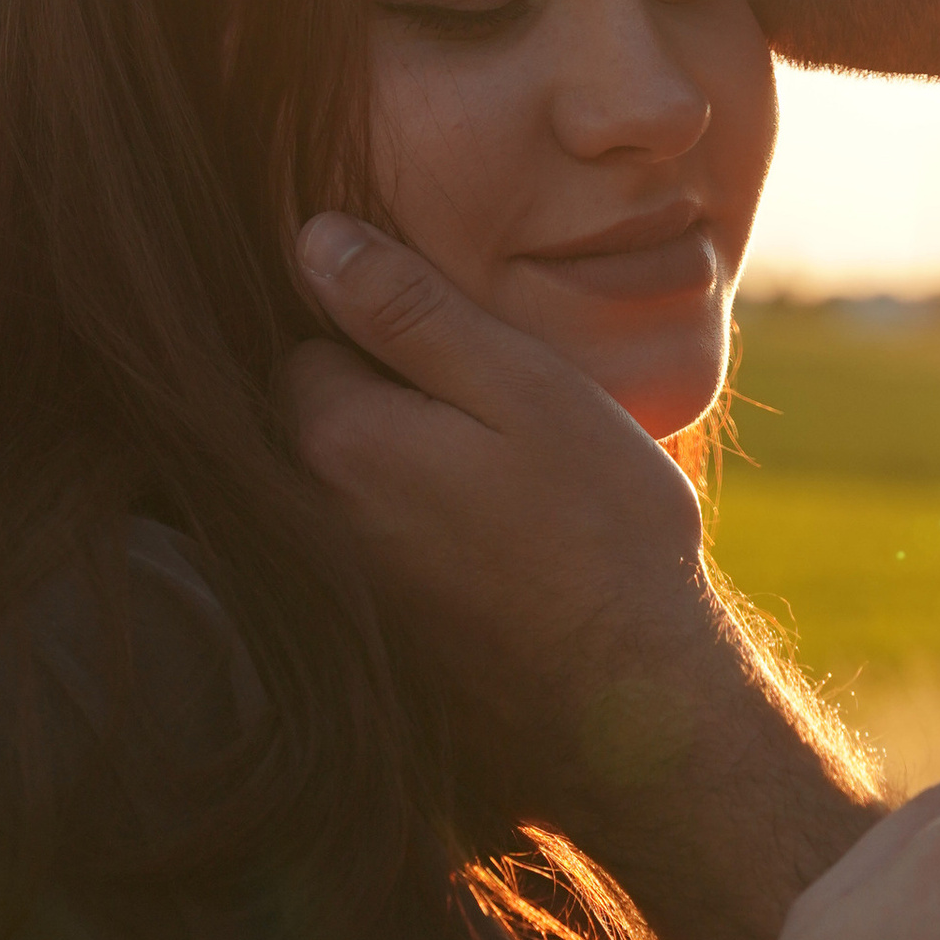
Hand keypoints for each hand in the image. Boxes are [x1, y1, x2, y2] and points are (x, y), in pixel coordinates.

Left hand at [289, 212, 715, 796]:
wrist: (634, 702)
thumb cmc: (597, 529)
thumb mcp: (523, 388)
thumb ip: (410, 311)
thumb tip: (312, 238)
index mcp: (335, 439)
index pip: (305, 339)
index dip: (380, 330)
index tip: (459, 354)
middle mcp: (306, 514)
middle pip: (310, 413)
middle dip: (377, 398)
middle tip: (488, 423)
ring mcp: (331, 581)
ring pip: (338, 481)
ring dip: (395, 468)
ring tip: (493, 488)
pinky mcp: (366, 630)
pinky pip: (363, 546)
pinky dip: (409, 533)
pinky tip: (485, 549)